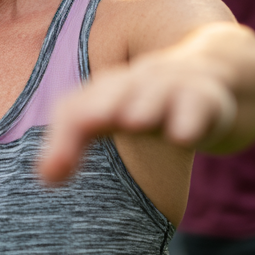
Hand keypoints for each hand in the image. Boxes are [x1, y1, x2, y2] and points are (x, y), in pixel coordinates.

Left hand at [38, 49, 237, 183]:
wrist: (209, 74)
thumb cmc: (143, 102)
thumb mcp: (105, 117)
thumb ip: (70, 146)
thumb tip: (44, 180)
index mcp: (105, 90)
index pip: (76, 108)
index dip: (64, 136)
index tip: (53, 171)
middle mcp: (135, 83)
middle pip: (116, 92)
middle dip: (104, 105)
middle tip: (92, 121)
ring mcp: (173, 87)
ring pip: (158, 92)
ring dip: (146, 105)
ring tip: (135, 120)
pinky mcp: (207, 98)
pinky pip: (199, 104)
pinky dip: (190, 118)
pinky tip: (183, 135)